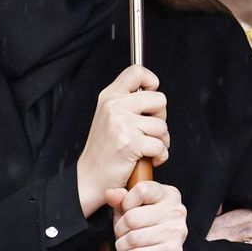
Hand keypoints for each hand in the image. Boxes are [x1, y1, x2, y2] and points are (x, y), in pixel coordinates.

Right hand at [77, 65, 168, 215]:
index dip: (152, 82)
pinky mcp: (130, 142)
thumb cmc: (103, 151)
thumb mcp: (109, 117)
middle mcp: (114, 106)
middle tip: (148, 131)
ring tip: (146, 148)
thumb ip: (128, 102)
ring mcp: (122, 123)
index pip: (137, 72)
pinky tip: (147, 159)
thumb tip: (153, 92)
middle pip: (160, 99)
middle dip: (160, 118)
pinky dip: (159, 156)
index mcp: (109, 96)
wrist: (89, 178)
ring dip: (161, 141)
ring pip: (162, 126)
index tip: (151, 98)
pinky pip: (161, 145)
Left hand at [108, 181, 186, 250]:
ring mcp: (176, 232)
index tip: (125, 212)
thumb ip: (120, 198)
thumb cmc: (146, 226)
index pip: (141, 191)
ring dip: (122, 245)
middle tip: (121, 234)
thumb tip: (110, 194)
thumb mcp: (132, 207)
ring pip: (134, 238)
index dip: (125, 203)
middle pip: (132, 218)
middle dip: (119, 229)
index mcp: (168, 194)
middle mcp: (176, 211)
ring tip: (124, 246)